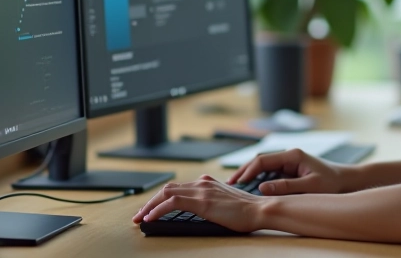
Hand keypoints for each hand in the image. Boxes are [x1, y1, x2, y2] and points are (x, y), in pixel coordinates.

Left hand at [132, 175, 265, 231]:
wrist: (260, 210)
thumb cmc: (247, 211)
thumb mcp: (224, 203)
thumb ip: (211, 202)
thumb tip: (198, 211)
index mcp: (207, 182)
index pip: (177, 187)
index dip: (161, 198)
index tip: (151, 209)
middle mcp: (202, 183)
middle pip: (167, 188)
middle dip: (150, 202)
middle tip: (140, 214)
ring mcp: (201, 191)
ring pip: (166, 193)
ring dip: (149, 206)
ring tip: (140, 218)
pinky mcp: (202, 202)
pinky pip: (172, 203)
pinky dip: (157, 210)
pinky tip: (150, 218)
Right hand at [228, 148, 348, 194]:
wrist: (346, 180)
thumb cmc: (331, 183)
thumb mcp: (309, 186)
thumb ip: (286, 187)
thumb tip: (262, 188)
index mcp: (292, 155)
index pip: (263, 160)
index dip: (249, 171)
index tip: (238, 182)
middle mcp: (288, 155)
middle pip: (260, 160)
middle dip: (244, 171)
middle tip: (230, 183)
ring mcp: (289, 161)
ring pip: (263, 166)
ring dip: (250, 174)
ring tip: (235, 185)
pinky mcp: (290, 169)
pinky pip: (270, 172)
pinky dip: (258, 178)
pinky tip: (250, 187)